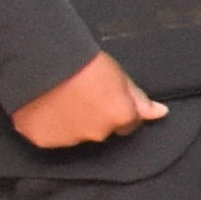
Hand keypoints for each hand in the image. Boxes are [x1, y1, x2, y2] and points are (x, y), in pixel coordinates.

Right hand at [9, 52, 168, 152]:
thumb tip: (159, 113)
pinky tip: (43, 106)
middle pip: (101, 130)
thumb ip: (138, 98)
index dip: (117, 109)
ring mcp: (70, 139)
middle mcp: (98, 133)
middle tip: (79, 94)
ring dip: (71, 122)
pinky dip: (48, 126)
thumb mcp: (118, 75)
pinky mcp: (44, 140)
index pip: (128, 123)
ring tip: (59, 98)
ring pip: (75, 135)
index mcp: (120, 116)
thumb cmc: (82, 62)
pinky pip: (50, 136)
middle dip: (94, 117)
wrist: (41, 59)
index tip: (105, 97)